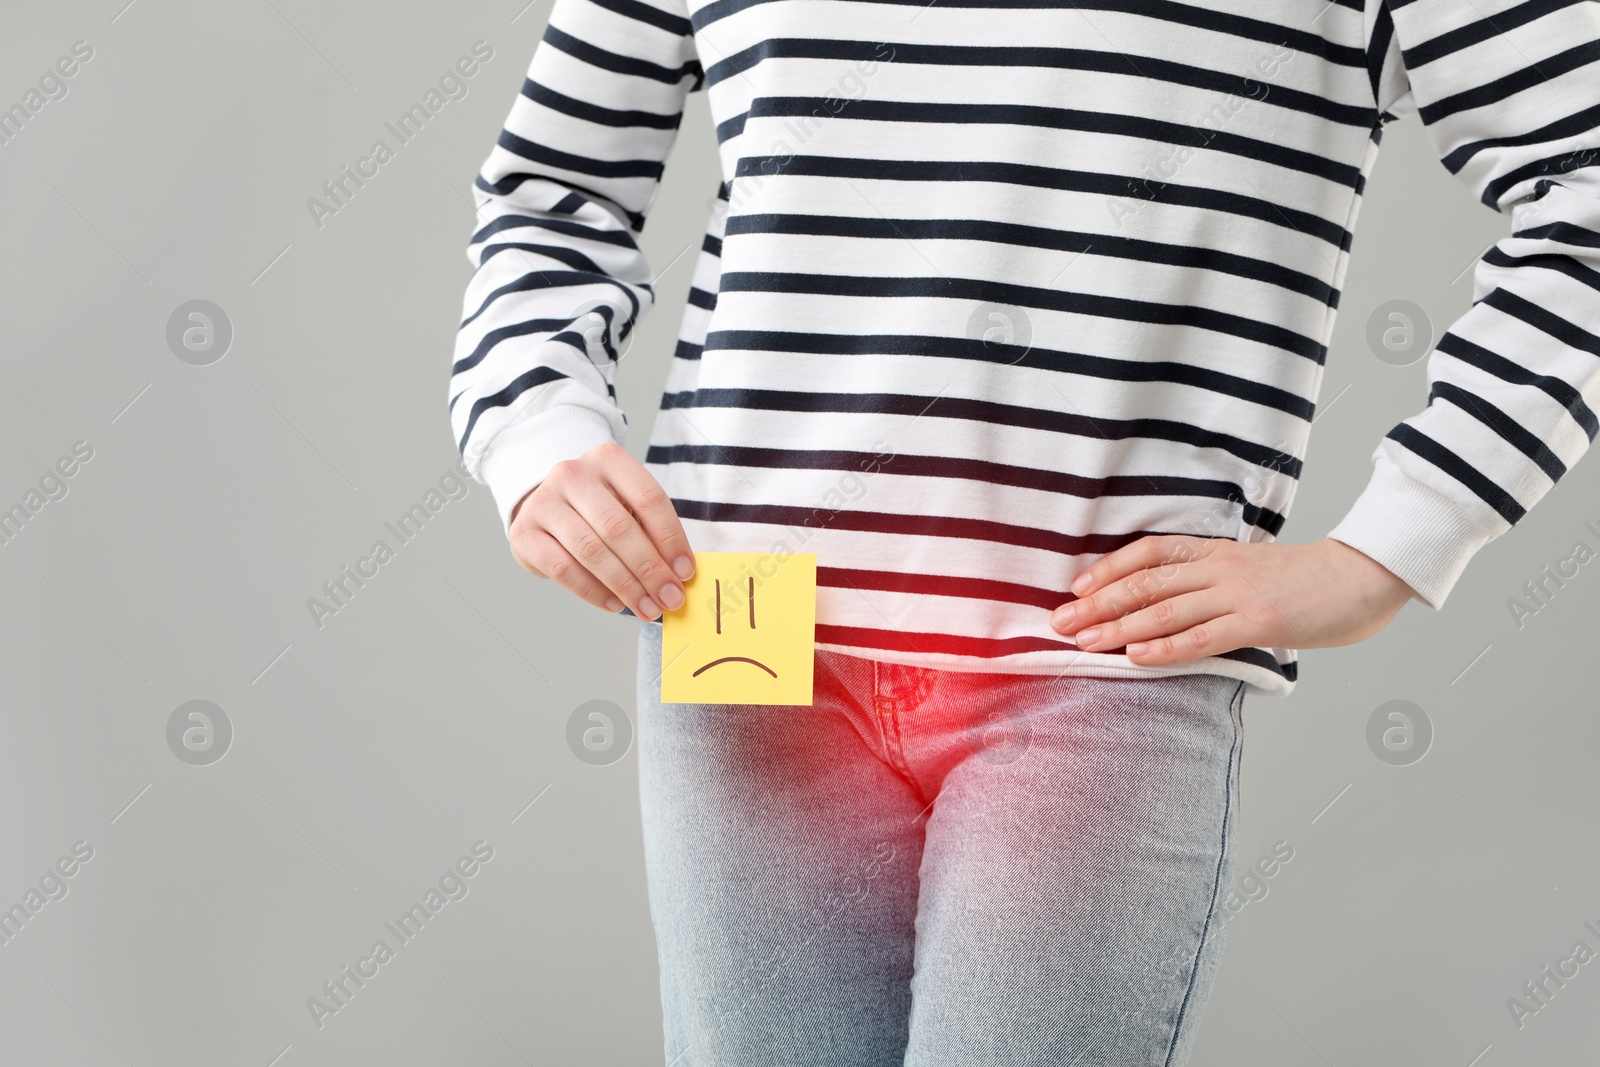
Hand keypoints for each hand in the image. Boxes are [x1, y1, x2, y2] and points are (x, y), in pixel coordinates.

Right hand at [508, 441, 694, 620]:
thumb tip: (679, 575)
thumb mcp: (627, 505)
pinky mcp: (524, 532)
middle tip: (670, 599)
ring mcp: (544, 501)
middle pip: (618, 527)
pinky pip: (563, 569)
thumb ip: (651, 532)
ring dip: (625, 586)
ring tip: (646, 607)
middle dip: (650, 570)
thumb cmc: (598, 510)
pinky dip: (593, 591)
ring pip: (591, 551)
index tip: (686, 572)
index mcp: (608, 459)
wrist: (546, 507)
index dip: (671, 539)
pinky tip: (615, 604)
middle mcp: (573, 474)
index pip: (648, 499)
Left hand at [1050, 536, 1416, 663]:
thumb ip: (1213, 580)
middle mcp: (1219, 569)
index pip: (1150, 554)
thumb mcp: (1252, 568)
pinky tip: (1136, 657)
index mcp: (1216, 552)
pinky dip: (1165, 647)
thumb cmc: (1307, 579)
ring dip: (1118, 628)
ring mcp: (1238, 594)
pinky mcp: (1258, 622)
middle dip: (1098, 604)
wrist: (1365, 576)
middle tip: (1059, 622)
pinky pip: (1202, 637)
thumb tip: (1173, 600)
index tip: (1075, 588)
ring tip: (1083, 642)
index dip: (1109, 570)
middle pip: (1145, 583)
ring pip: (1165, 610)